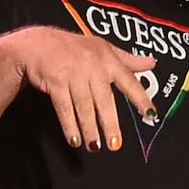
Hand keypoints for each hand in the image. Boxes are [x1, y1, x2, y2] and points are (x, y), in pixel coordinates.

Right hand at [17, 27, 156, 150]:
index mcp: (107, 59)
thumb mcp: (102, 48)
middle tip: (115, 143)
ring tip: (95, 145)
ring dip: (89, 128)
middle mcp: (92, 66)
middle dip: (110, 123)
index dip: (141, 98)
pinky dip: (69, 125)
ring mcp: (73, 74)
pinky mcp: (55, 81)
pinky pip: (64, 107)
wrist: (36, 42)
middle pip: (104, 99)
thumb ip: (127, 60)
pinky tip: (75, 139)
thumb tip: (152, 63)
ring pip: (84, 106)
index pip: (129, 81)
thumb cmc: (73, 47)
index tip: (151, 115)